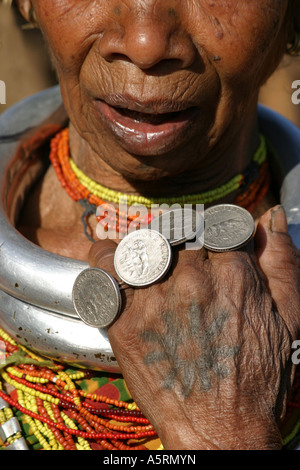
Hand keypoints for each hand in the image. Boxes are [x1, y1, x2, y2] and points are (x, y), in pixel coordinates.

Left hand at [88, 205, 299, 449]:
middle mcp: (192, 280)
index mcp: (234, 275)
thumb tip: (270, 216)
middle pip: (179, 230)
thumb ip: (282, 260)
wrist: (221, 429)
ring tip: (155, 263)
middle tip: (185, 260)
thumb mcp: (291, 318)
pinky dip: (106, 259)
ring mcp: (154, 298)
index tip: (214, 244)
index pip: (218, 223)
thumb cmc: (258, 377)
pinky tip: (117, 266)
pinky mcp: (125, 320)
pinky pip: (104, 270)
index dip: (217, 231)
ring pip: (143, 243)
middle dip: (185, 238)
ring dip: (148, 247)